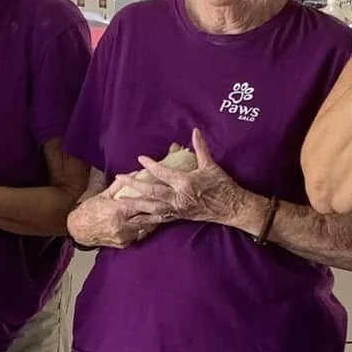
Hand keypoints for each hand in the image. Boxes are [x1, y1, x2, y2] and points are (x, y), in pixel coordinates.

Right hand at [69, 190, 169, 248]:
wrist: (78, 229)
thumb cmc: (89, 210)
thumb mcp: (104, 195)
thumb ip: (120, 185)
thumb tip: (135, 173)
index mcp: (118, 210)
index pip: (141, 204)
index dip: (154, 200)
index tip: (165, 196)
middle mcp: (122, 225)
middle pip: (147, 218)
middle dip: (160, 213)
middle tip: (171, 206)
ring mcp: (124, 236)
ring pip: (145, 228)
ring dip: (155, 222)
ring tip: (165, 214)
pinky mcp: (123, 244)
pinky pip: (139, 236)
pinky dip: (145, 229)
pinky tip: (151, 224)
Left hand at [113, 128, 258, 229]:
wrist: (231, 208)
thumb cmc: (222, 186)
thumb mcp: (211, 165)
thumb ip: (201, 148)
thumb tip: (195, 131)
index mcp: (186, 183)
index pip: (164, 173)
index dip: (151, 165)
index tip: (140, 158)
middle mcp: (179, 198)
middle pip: (152, 192)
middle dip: (134, 185)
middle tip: (119, 178)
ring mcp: (177, 210)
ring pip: (151, 208)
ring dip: (135, 204)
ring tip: (119, 200)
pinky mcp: (178, 218)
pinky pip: (158, 220)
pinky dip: (145, 220)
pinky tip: (133, 219)